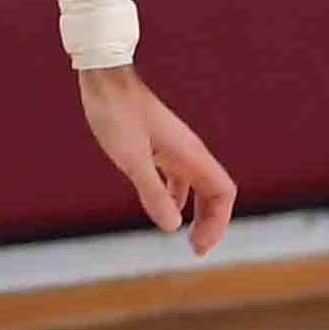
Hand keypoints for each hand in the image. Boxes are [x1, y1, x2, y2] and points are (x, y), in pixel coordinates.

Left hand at [78, 66, 236, 252]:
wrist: (104, 79)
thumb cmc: (116, 114)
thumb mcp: (132, 159)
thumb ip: (154, 192)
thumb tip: (173, 227)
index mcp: (190, 154)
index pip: (224, 193)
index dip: (218, 222)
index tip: (197, 246)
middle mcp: (189, 152)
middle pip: (215, 192)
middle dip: (211, 222)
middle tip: (195, 250)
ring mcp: (175, 148)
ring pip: (198, 186)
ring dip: (196, 212)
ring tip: (184, 236)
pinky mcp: (159, 146)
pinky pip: (178, 177)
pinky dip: (176, 198)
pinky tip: (161, 209)